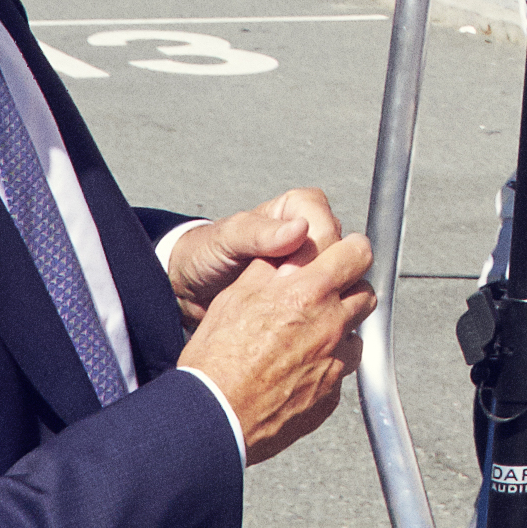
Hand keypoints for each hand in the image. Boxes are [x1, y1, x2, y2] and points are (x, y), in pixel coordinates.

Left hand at [159, 186, 344, 316]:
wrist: (189, 286)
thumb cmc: (206, 253)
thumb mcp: (228, 238)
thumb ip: (260, 233)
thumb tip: (300, 230)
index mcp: (296, 208)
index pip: (327, 225)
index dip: (317, 249)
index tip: (292, 269)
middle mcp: (308, 233)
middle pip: (337, 252)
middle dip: (318, 274)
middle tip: (290, 290)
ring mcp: (306, 264)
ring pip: (333, 277)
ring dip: (316, 294)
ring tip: (289, 307)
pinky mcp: (302, 290)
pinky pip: (321, 297)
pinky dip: (311, 309)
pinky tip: (293, 319)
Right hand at [175, 222, 376, 460]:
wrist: (214, 417)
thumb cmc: (216, 360)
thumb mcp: (235, 297)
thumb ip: (271, 269)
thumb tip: (289, 249)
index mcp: (309, 293)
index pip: (357, 253)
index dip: (351, 250)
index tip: (345, 253)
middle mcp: (331, 325)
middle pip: (365, 293)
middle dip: (349, 289)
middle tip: (324, 294)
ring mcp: (335, 363)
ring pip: (356, 334)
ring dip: (339, 329)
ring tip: (306, 336)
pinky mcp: (331, 396)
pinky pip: (340, 371)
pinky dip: (326, 365)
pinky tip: (297, 369)